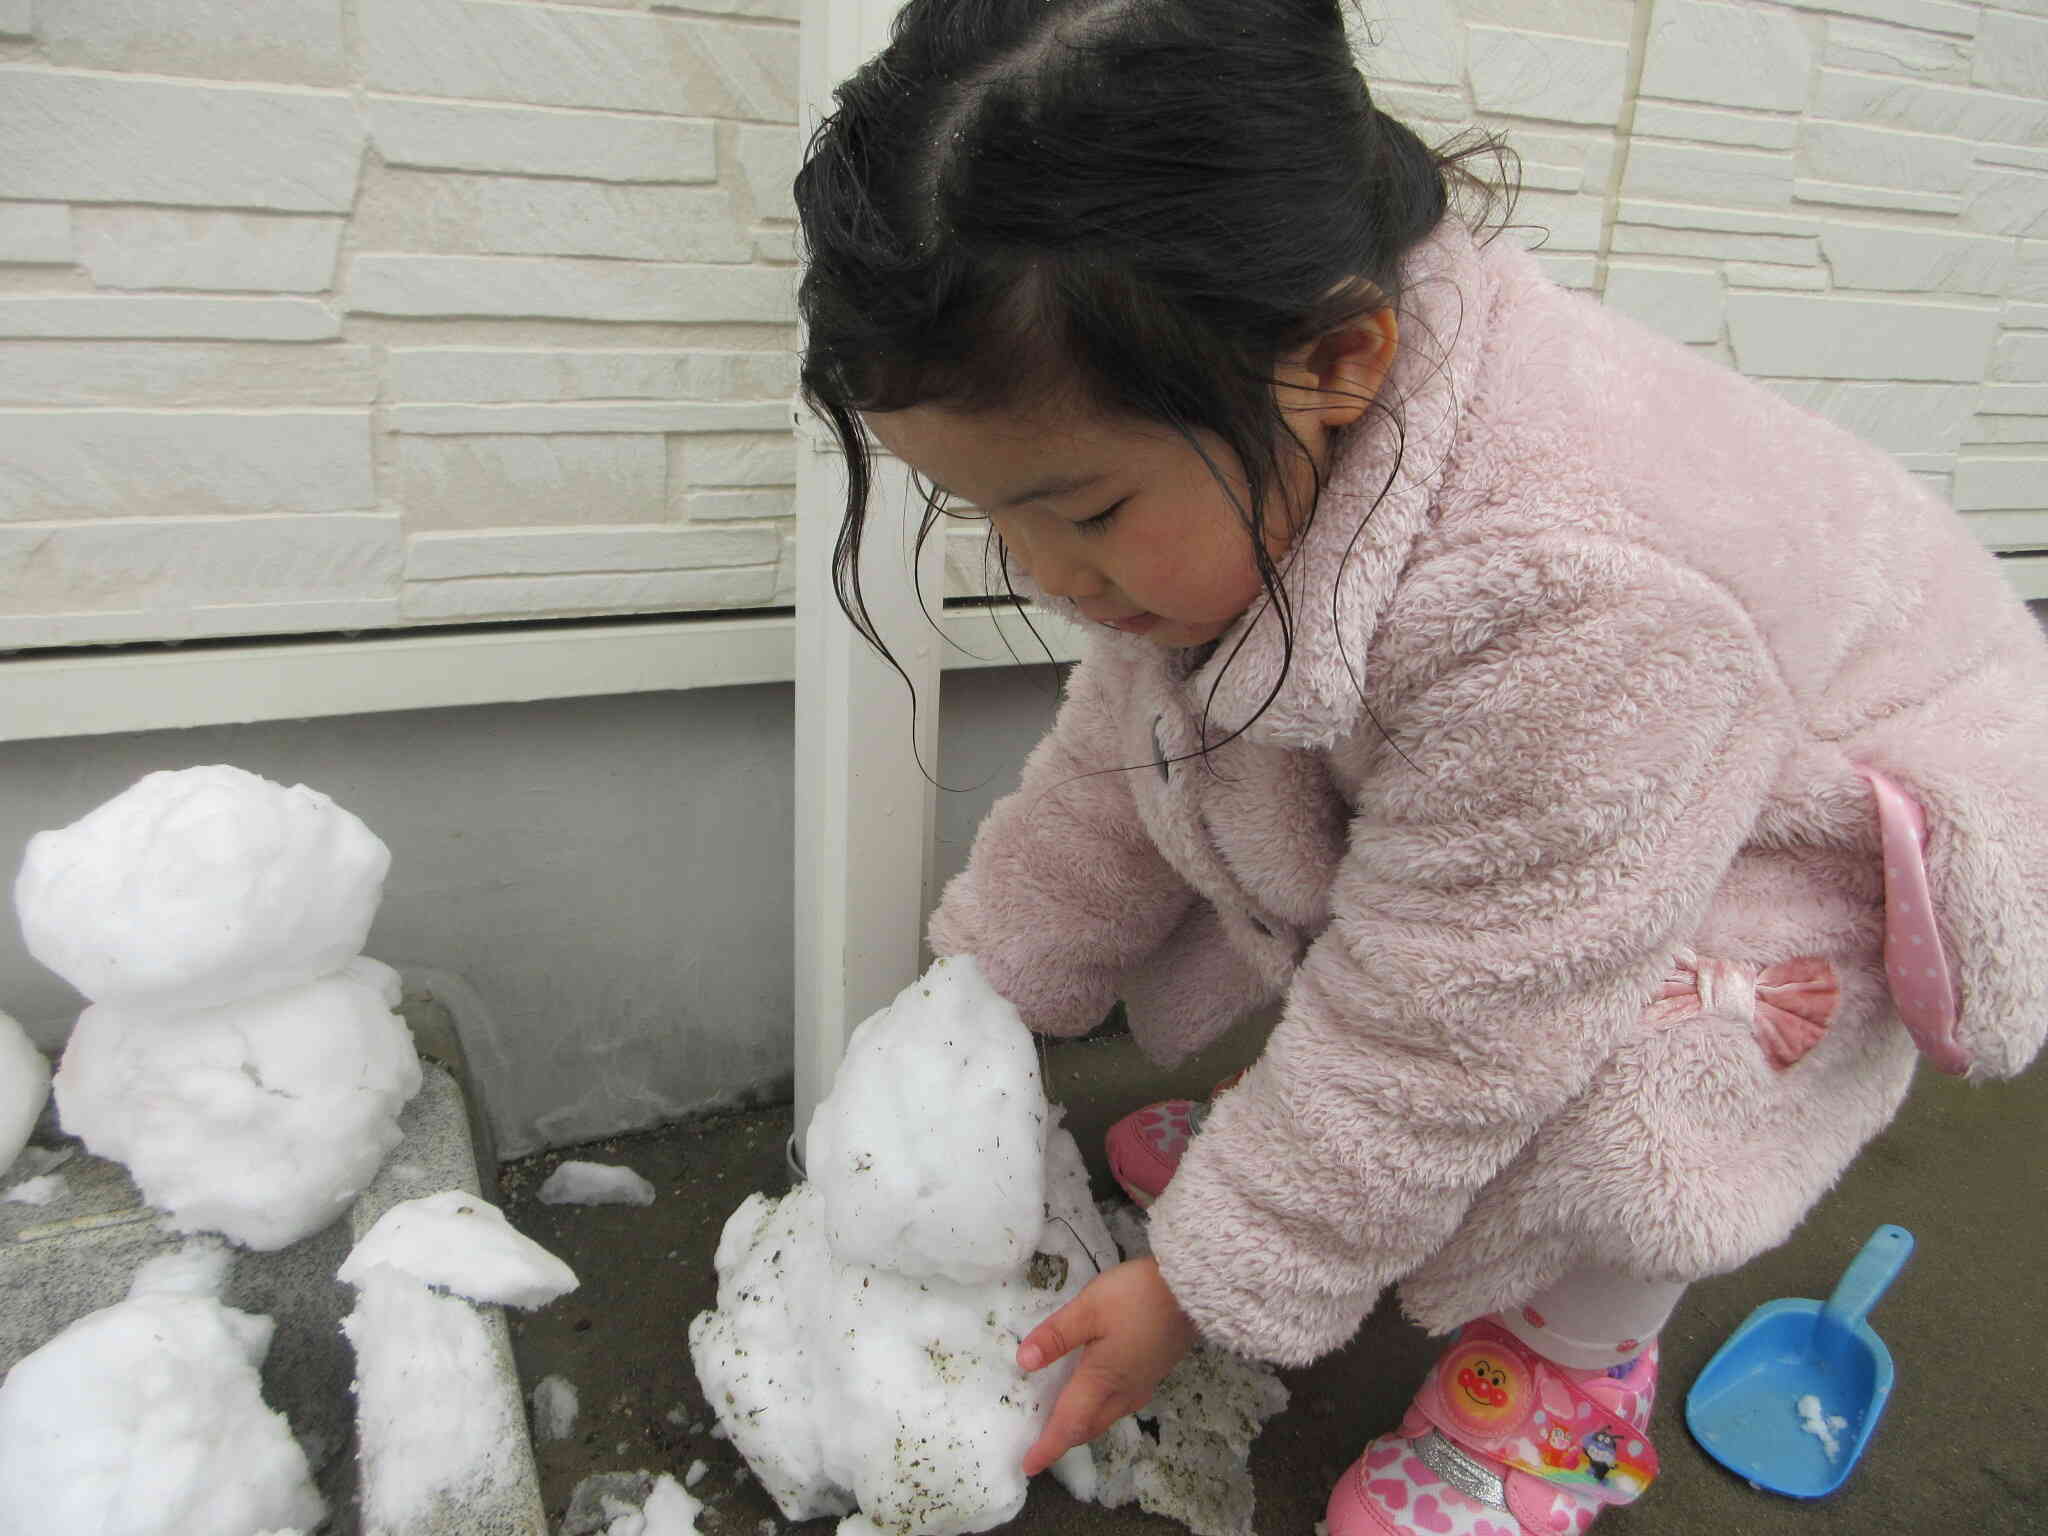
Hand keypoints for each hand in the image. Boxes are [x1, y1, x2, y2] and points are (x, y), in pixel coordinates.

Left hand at [1015, 1255, 1196, 1476]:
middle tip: (1040, 1442)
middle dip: (1064, 1439)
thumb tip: (1023, 1362)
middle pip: (1088, 1427)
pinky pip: (1121, 1405)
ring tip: (1062, 1419)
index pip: (1069, 1425)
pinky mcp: (1155, 1373)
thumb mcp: (1089, 1308)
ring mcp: (1143, 1384)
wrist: (1191, 1290)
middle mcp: (1123, 1392)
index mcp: (1102, 1381)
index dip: (1048, 1447)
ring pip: (1106, 1417)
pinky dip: (1100, 1410)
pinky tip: (1096, 1393)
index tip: (1029, 1466)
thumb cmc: (1137, 1296)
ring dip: (1083, 1425)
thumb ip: (1056, 1335)